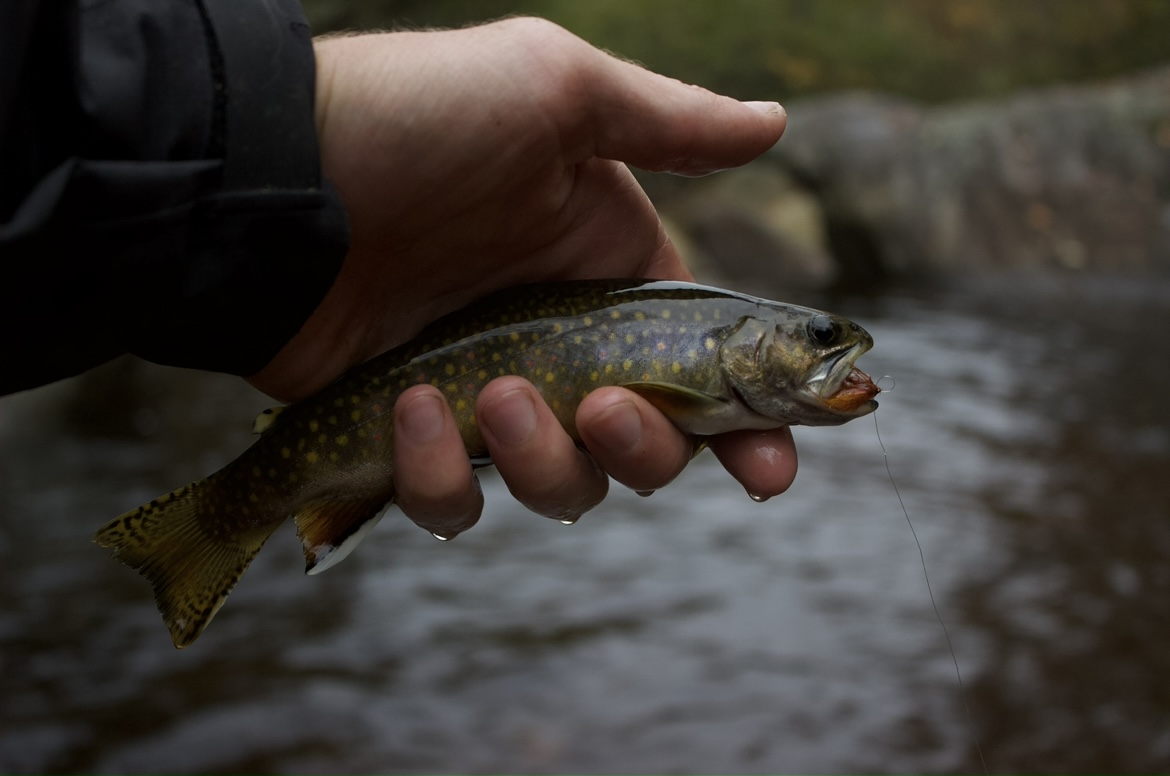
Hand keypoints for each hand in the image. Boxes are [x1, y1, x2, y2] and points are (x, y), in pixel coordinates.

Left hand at [248, 18, 795, 532]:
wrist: (269, 175)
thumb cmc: (418, 120)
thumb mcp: (554, 91)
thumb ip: (668, 124)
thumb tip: (773, 126)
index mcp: (606, 275)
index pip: (699, 369)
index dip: (745, 426)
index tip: (770, 468)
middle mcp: (558, 345)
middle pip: (645, 448)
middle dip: (645, 450)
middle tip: (603, 408)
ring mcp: (484, 396)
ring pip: (560, 487)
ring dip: (543, 462)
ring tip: (490, 393)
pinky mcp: (409, 437)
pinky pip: (451, 499)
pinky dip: (438, 474)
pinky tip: (410, 409)